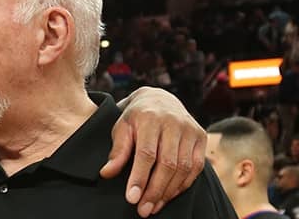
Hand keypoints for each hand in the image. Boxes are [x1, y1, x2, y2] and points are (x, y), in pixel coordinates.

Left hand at [100, 87, 204, 216]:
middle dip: (154, 190)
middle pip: (167, 164)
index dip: (139, 177)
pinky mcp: (201, 138)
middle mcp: (174, 123)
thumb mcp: (122, 128)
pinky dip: (182, 185)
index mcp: (150, 118)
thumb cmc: (136, 117)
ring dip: (168, 192)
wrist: (160, 100)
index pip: (146, 153)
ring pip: (183, 168)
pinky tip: (168, 196)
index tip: (131, 198)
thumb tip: (106, 173)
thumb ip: (117, 151)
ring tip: (153, 207)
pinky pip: (196, 168)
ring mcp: (190, 130)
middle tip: (143, 210)